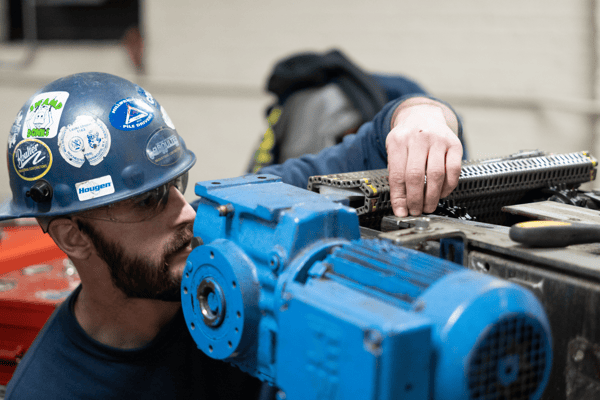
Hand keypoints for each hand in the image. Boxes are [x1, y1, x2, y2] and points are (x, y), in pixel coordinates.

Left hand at [386, 99, 462, 216]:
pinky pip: (454, 170)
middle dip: (415, 199)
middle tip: (416, 211)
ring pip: (436, 174)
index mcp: (398, 140)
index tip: (402, 211)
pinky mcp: (455, 144)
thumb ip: (396, 174)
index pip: (397, 174)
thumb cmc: (407, 137)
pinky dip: (448, 186)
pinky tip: (442, 192)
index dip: (399, 197)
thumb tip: (401, 204)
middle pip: (416, 175)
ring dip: (432, 196)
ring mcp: (438, 139)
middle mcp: (418, 138)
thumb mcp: (395, 150)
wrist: (423, 115)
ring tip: (428, 206)